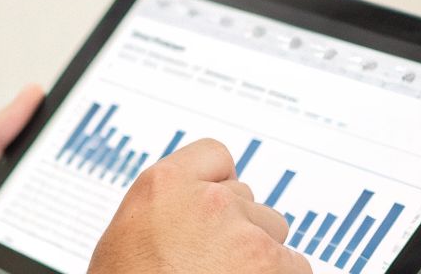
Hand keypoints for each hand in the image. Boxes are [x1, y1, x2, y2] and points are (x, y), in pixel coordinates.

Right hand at [88, 138, 311, 273]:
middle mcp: (208, 202)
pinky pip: (294, 265)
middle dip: (237, 227)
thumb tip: (182, 216)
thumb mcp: (127, 238)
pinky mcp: (272, 264)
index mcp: (163, 187)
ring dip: (259, 255)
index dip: (218, 185)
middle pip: (246, 198)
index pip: (215, 157)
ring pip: (272, 230)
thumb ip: (164, 212)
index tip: (216, 206)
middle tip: (213, 263)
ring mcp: (244, 233)